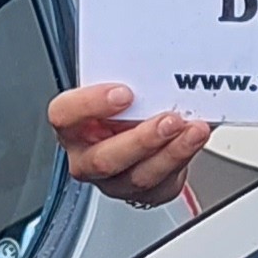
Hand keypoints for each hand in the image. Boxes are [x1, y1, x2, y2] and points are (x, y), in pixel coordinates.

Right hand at [48, 83, 212, 208]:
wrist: (148, 130)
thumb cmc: (129, 107)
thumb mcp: (122, 86)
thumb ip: (128, 78)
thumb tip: (154, 63)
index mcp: (72, 126)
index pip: (64, 116)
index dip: (90, 105)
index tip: (123, 93)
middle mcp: (87, 158)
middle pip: (103, 159)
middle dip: (141, 139)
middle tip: (168, 119)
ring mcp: (115, 181)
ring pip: (138, 176)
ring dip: (170, 152)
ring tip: (192, 130)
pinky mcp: (145, 194)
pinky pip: (162, 184)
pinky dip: (182, 159)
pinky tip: (193, 141)